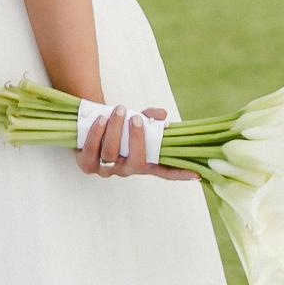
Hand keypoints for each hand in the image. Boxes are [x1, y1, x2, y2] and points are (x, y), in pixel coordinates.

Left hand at [75, 103, 197, 180]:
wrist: (90, 122)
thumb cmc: (118, 125)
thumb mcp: (136, 119)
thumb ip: (150, 118)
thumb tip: (162, 115)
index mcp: (143, 162)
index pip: (164, 172)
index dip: (179, 174)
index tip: (196, 173)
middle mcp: (126, 170)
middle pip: (135, 161)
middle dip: (137, 139)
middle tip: (136, 118)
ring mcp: (106, 169)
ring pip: (111, 153)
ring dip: (115, 129)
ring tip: (119, 110)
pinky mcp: (87, 164)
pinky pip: (91, 151)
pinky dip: (96, 134)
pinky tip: (101, 119)